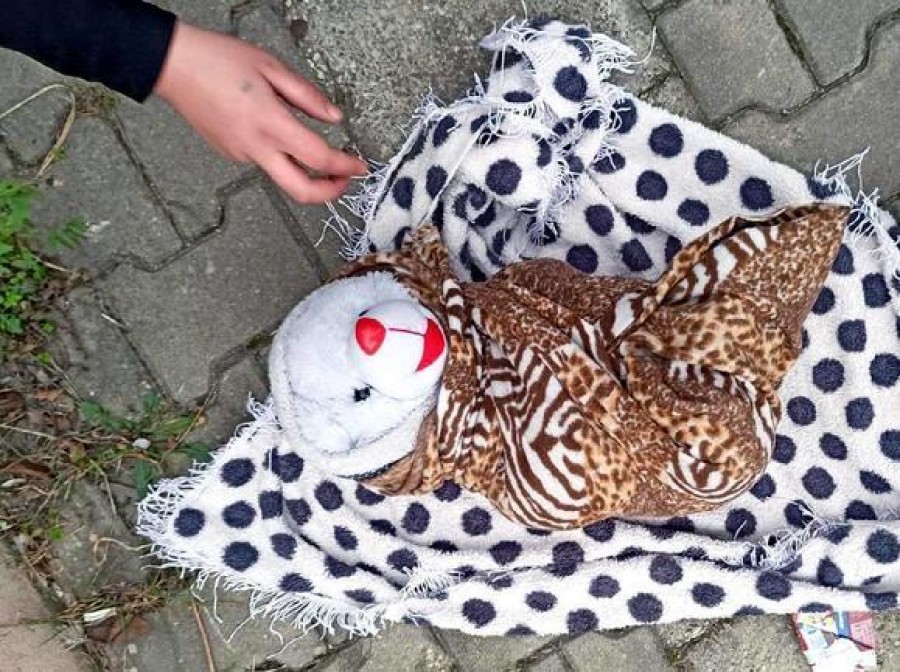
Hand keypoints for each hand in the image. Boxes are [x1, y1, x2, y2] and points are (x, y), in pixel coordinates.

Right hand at [154, 21, 366, 203]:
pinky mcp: (230, 154)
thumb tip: (334, 117)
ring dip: (304, 170)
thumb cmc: (218, 59)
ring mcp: (241, 155)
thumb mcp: (272, 67)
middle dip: (329, 192)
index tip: (359, 166)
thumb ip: (307, 96)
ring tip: (313, 145)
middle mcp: (256, 147)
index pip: (319, 158)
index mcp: (271, 124)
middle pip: (300, 191)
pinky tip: (275, 129)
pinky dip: (279, 153)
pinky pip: (263, 161)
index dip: (345, 167)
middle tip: (343, 181)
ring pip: (282, 176)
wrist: (172, 66)